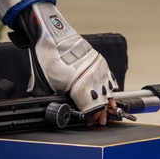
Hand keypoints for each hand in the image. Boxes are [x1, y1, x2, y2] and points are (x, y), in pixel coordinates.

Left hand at [11, 2, 119, 123]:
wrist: (52, 37)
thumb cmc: (50, 57)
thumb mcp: (51, 84)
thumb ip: (63, 97)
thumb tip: (68, 106)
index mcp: (82, 86)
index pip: (92, 108)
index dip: (91, 117)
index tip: (89, 121)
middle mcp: (93, 77)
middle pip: (102, 101)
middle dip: (101, 112)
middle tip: (99, 120)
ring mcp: (99, 68)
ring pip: (108, 90)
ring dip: (107, 101)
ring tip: (108, 109)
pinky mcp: (100, 60)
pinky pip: (109, 77)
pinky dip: (109, 86)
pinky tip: (109, 92)